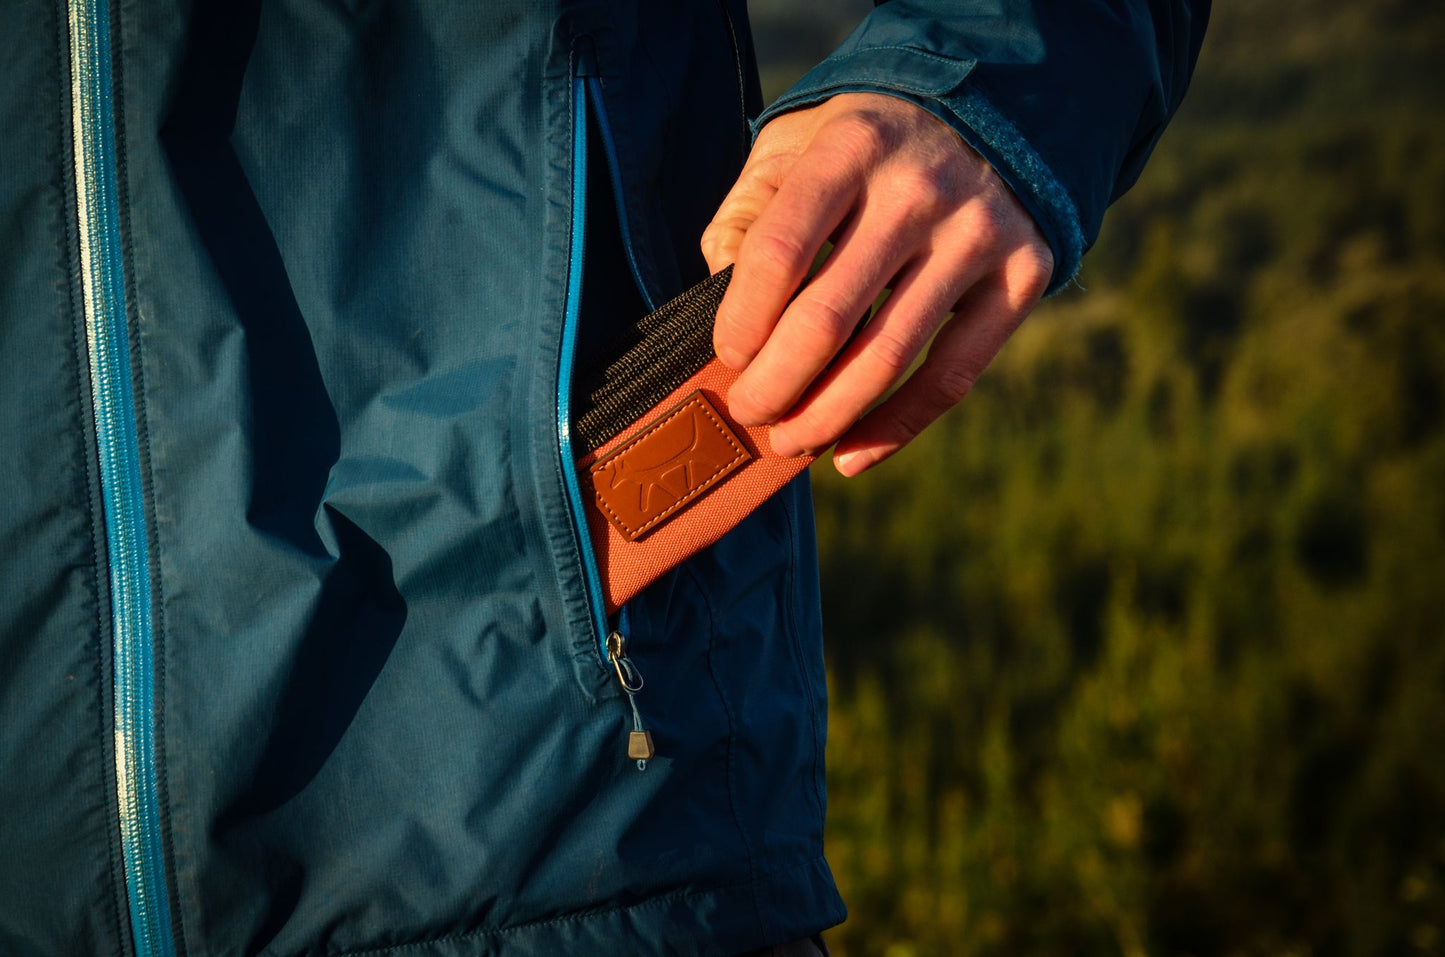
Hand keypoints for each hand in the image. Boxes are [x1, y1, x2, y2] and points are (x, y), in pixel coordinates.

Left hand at [701, 92, 1053, 475]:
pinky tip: (850, 458)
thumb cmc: (864, 147)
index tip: (726, 358)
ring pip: (886, 358)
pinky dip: (895, 430)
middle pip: (827, 319)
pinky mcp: (1023, 275)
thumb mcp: (795, 145)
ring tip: (786, 441)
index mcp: (852, 145)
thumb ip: (749, 216)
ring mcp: (978, 233)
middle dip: (773, 385)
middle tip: (747, 412)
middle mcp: (920, 188)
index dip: (742, 321)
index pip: (779, 252)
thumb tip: (725, 308)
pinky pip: (951, 377)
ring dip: (824, 418)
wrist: (994, 109)